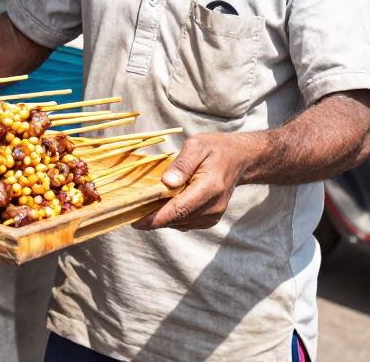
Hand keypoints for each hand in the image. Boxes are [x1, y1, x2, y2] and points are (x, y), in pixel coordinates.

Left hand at [133, 132, 259, 230]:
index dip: (155, 218)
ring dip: (161, 217)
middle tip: (130, 211)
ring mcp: (213, 215)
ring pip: (179, 223)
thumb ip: (182, 164)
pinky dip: (171, 217)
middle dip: (152, 218)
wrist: (239, 159)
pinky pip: (185, 223)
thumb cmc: (215, 148)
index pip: (178, 209)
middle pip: (176, 219)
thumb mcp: (197, 145)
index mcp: (209, 187)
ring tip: (144, 205)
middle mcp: (213, 206)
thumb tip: (166, 183)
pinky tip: (163, 205)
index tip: (135, 221)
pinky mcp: (210, 219)